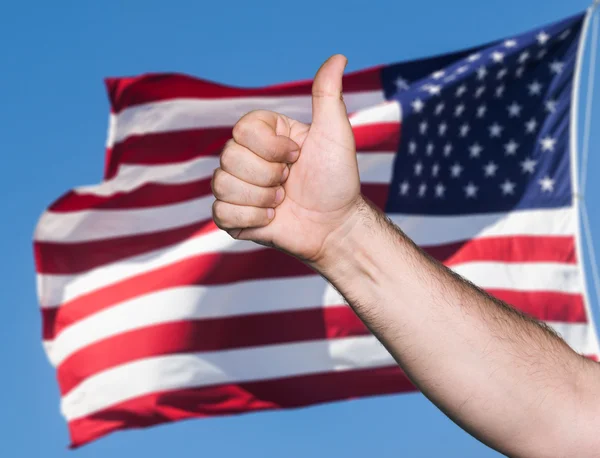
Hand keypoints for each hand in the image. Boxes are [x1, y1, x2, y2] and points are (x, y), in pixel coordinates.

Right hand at [211, 54, 362, 262]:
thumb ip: (327, 94)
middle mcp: (247, 157)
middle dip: (268, 175)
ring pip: (221, 184)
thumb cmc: (337, 179)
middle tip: (289, 183)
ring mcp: (238, 186)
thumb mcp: (335, 133)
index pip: (242, 129)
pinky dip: (251, 219)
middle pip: (228, 157)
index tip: (298, 156)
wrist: (335, 226)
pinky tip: (271, 220)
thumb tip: (338, 57)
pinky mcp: (233, 215)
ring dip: (259, 198)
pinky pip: (220, 213)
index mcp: (264, 135)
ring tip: (281, 203)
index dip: (270, 147)